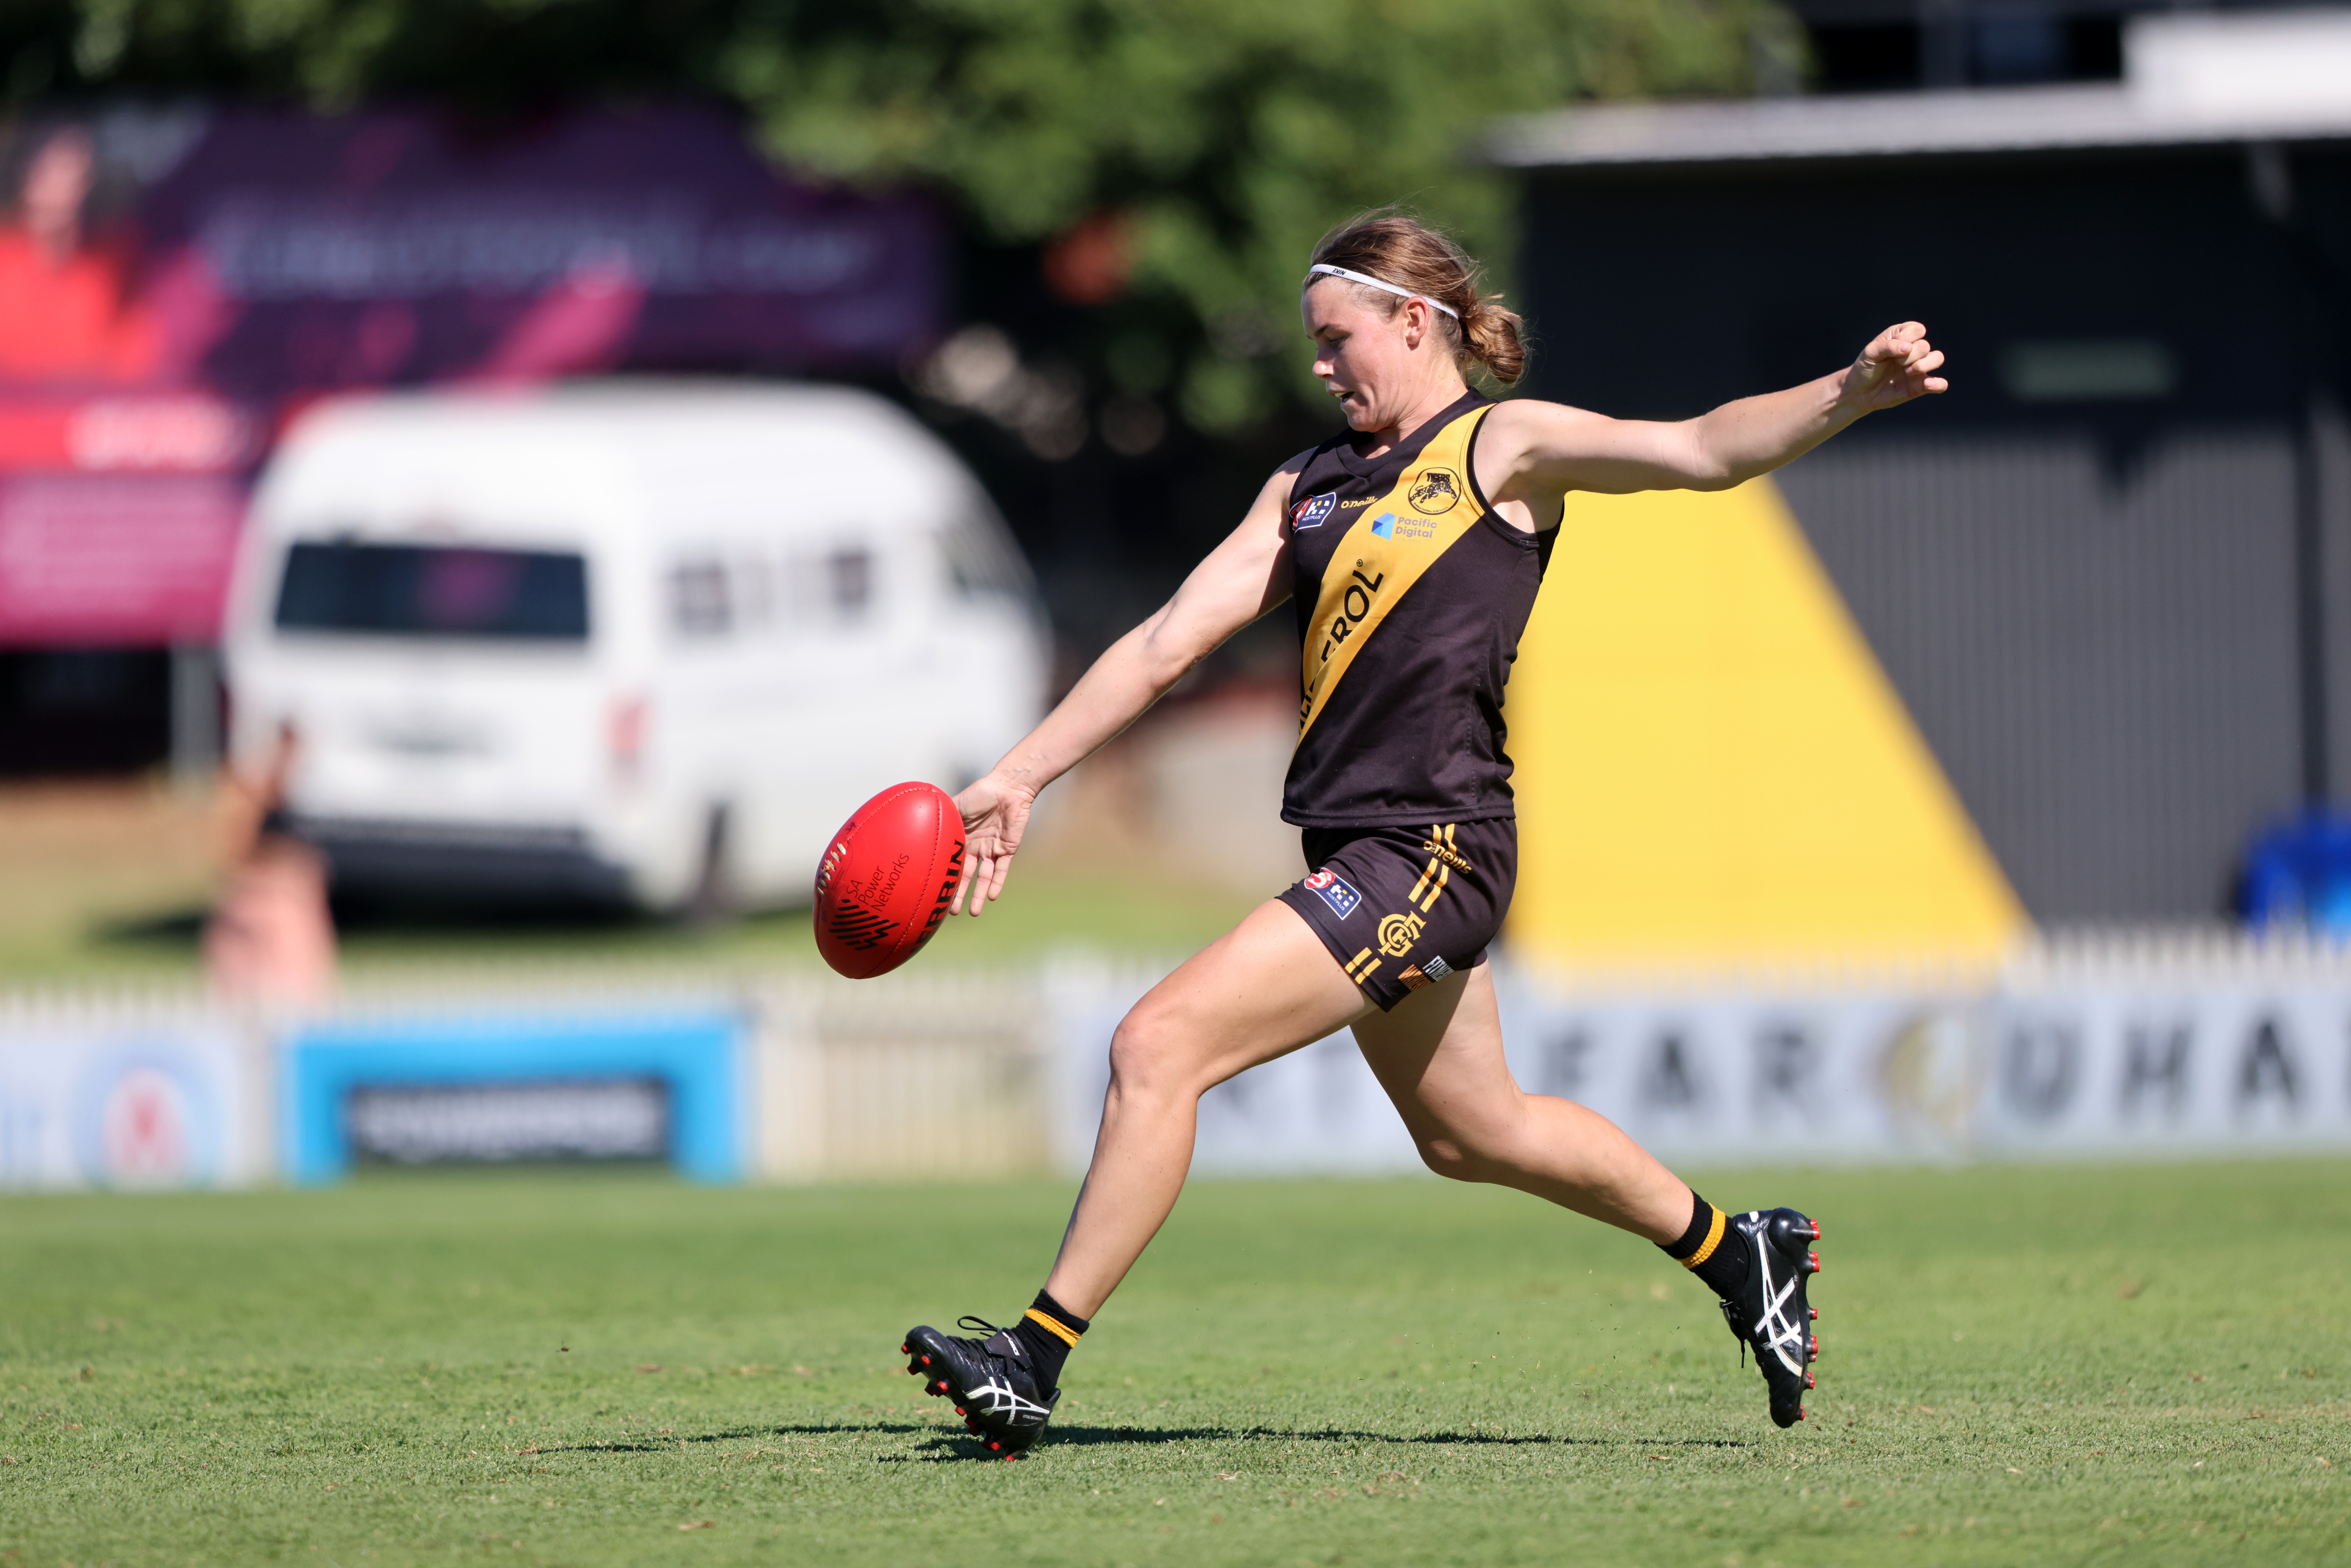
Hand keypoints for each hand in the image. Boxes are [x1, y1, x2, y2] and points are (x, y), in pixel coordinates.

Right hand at [949, 771, 1032, 916]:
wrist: (1007, 787)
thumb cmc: (980, 793)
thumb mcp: (955, 806)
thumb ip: (941, 818)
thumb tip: (918, 825)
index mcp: (961, 839)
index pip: (951, 863)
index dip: (944, 879)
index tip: (935, 894)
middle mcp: (975, 847)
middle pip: (966, 876)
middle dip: (958, 894)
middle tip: (951, 912)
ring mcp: (991, 849)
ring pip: (984, 877)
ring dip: (979, 894)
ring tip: (973, 912)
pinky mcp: (1007, 848)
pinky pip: (1002, 869)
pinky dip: (998, 883)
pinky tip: (992, 897)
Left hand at [1840, 321, 1947, 412]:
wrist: (1860, 392)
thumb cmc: (1865, 367)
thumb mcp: (1870, 352)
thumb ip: (1887, 346)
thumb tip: (1908, 347)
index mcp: (1903, 336)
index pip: (1917, 329)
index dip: (1906, 338)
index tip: (1891, 348)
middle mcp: (1914, 350)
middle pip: (1925, 345)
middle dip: (1910, 355)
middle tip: (1896, 363)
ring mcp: (1920, 367)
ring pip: (1937, 358)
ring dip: (1923, 365)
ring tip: (1907, 372)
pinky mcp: (1921, 385)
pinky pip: (1940, 384)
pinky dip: (1938, 384)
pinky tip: (1927, 385)